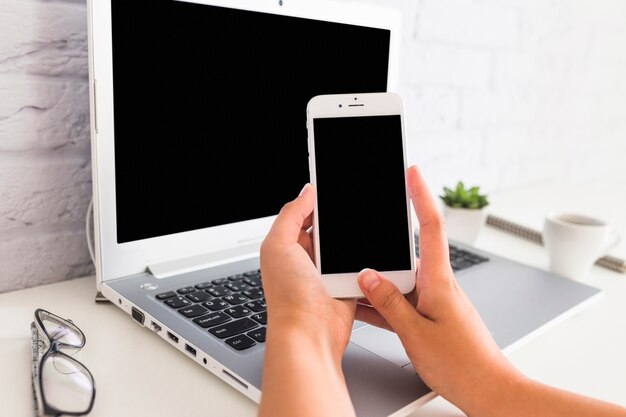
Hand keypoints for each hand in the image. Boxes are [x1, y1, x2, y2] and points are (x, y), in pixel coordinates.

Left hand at [260, 183, 355, 361]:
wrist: (311, 334)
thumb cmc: (289, 297)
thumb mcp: (278, 245)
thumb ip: (290, 214)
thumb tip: (306, 192)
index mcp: (287, 246)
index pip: (304, 214)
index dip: (317, 201)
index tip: (332, 187)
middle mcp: (306, 258)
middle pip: (328, 227)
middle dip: (339, 218)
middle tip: (353, 203)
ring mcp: (327, 272)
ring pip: (345, 244)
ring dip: (353, 238)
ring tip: (365, 223)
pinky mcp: (347, 284)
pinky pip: (359, 263)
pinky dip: (364, 256)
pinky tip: (370, 247)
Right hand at [355, 165, 520, 413]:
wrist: (489, 390)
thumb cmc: (463, 365)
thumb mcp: (416, 333)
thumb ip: (390, 303)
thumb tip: (368, 277)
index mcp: (439, 281)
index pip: (431, 226)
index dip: (421, 195)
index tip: (411, 172)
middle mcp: (439, 285)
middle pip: (406, 253)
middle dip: (382, 246)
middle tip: (360, 242)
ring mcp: (435, 301)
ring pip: (400, 280)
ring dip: (379, 281)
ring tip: (354, 287)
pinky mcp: (431, 316)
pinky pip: (403, 301)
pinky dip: (384, 303)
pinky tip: (365, 308)